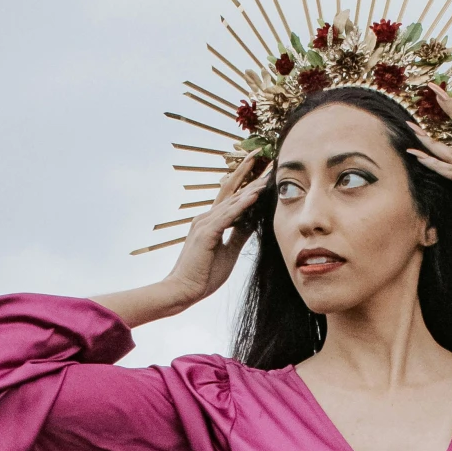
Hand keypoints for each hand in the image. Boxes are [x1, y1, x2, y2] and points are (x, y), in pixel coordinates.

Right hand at [164, 155, 272, 307]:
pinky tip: (255, 195)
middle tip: (267, 160)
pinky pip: (227, 216)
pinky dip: (241, 205)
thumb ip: (239, 235)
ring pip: (231, 201)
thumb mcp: (229, 252)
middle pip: (232, 192)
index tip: (264, 173)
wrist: (183, 290)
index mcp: (211, 221)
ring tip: (267, 175)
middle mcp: (206, 217)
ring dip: (250, 187)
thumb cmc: (203, 275)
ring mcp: (204, 224)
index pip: (232, 197)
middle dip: (250, 176)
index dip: (248, 184)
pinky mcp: (206, 234)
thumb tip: (253, 221)